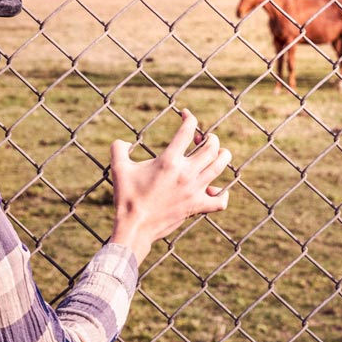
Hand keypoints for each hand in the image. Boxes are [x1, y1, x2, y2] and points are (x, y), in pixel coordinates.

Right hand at [109, 109, 231, 263]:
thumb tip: (122, 142)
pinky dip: (222, 194)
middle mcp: (186, 173)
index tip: (186, 115)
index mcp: (169, 161)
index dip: (189, 118)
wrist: (135, 227)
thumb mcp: (119, 168)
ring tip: (218, 153)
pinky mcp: (196, 207)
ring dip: (223, 156)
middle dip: (210, 138)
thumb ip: (118, 149)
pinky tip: (215, 189)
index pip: (187, 131)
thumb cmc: (126, 197)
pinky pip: (219, 201)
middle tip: (202, 138)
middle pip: (212, 147)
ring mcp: (194, 191)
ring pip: (220, 167)